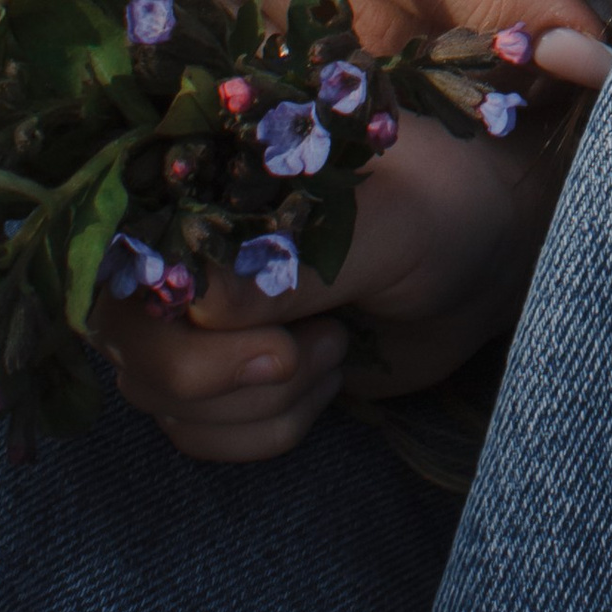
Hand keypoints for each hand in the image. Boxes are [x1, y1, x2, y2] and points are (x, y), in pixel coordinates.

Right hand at [101, 102, 560, 461]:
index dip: (163, 309)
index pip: (122, 252)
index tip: (263, 330)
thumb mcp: (392, 224)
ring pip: (163, 399)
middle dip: (214, 373)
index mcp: (208, 178)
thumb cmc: (446, 209)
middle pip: (130, 342)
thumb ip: (301, 264)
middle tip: (311, 351)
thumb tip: (199, 305)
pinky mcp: (228, 374)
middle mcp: (185, 246)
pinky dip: (267, 427)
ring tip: (335, 348)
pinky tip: (328, 380)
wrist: (489, 257)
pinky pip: (200, 432)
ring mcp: (198, 316)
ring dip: (258, 400)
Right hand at [160, 0, 611, 74]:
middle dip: (466, 40)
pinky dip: (385, 90)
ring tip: (491, 32)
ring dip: (430, 71)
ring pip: (332, 67)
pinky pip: (307, 91)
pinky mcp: (200, 23)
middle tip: (551, 44)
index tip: (573, 43)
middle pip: (354, 12)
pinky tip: (431, 56)